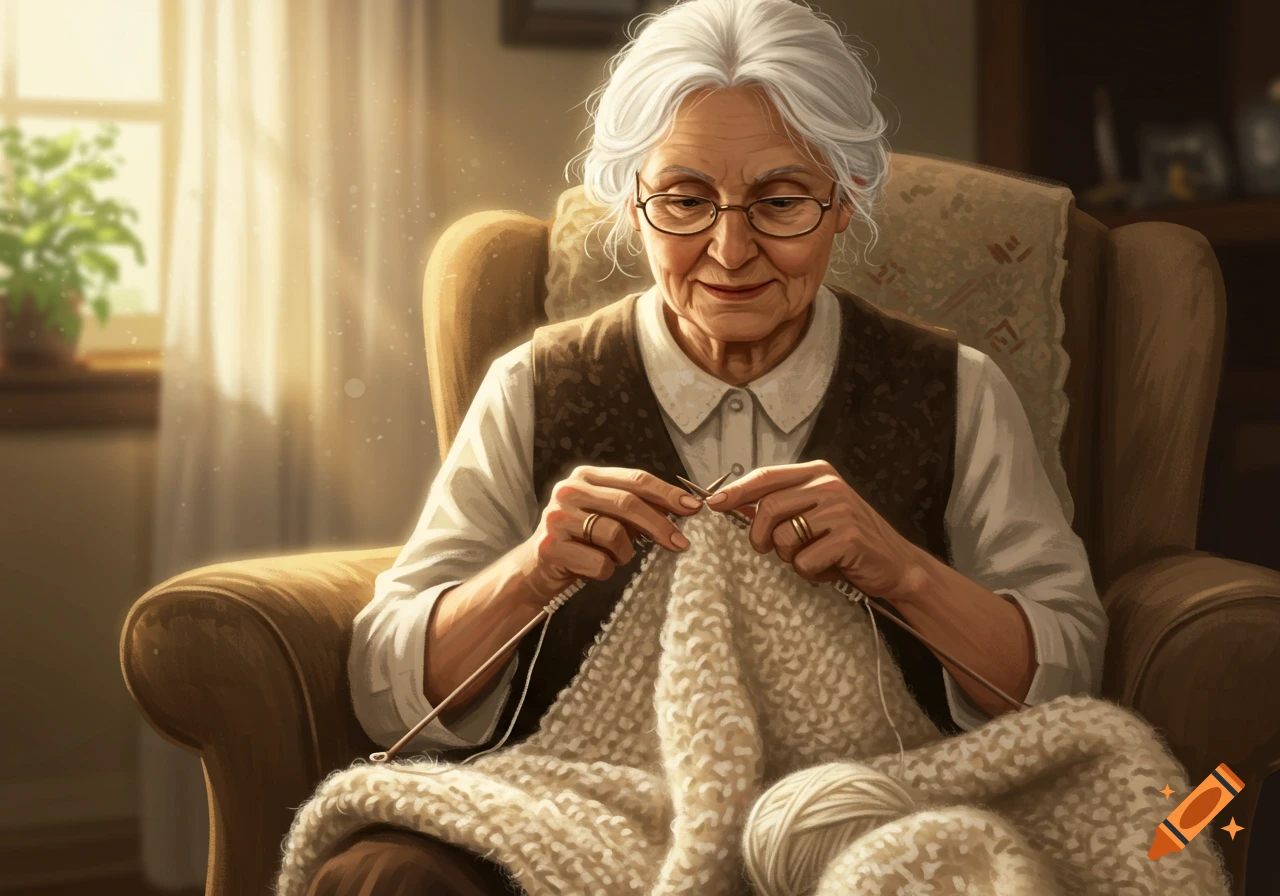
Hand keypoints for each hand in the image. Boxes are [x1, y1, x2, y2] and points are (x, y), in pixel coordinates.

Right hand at [520, 465, 700, 607]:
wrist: (536, 569)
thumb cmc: (580, 541)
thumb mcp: (607, 517)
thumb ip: (636, 508)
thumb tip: (682, 508)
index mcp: (585, 476)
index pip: (635, 479)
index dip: (667, 493)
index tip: (693, 508)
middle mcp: (568, 490)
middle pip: (628, 503)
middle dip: (660, 525)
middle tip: (681, 543)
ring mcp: (557, 517)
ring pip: (614, 534)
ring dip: (625, 553)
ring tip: (615, 558)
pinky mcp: (550, 546)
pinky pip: (599, 562)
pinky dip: (605, 571)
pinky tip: (593, 569)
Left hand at [705, 460, 927, 600]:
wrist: (896, 564)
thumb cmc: (848, 540)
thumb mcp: (816, 512)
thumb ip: (783, 503)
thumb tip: (731, 504)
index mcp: (818, 473)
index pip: (766, 476)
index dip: (736, 491)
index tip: (713, 504)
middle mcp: (828, 486)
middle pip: (767, 508)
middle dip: (760, 536)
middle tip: (770, 549)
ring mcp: (839, 510)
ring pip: (783, 536)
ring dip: (788, 557)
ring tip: (812, 556)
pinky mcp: (847, 537)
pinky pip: (804, 560)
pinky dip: (810, 572)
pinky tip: (829, 567)